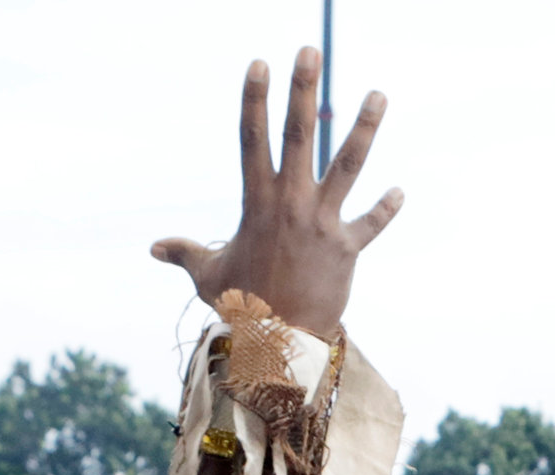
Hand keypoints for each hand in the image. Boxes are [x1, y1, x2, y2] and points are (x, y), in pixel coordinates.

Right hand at [150, 47, 402, 340]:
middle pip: (298, 136)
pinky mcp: (347, 249)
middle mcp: (290, 204)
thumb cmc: (241, 306)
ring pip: (347, 166)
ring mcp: (321, 224)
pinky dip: (386, 209)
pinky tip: (401, 191)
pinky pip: (371, 224)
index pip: (252, 139)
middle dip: (303, 90)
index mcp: (256, 202)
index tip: (259, 63)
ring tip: (378, 94)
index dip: (255, 99)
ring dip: (365, 128)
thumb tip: (153, 248)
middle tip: (310, 51)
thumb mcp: (207, 276)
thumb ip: (184, 253)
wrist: (278, 344)